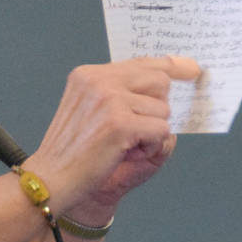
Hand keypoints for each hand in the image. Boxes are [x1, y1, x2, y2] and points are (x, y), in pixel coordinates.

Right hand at [20, 55, 200, 219]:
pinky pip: (161, 131)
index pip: (140, 63)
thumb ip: (118, 92)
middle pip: (159, 82)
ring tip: (122, 145)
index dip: (170, 66)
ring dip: (150, 132)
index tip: (191, 68)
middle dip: (157, 108)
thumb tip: (164, 83)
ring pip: (162, 110)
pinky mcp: (120, 124)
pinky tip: (126, 153)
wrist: (50, 179)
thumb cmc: (70, 151)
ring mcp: (109, 100)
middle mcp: (98, 81)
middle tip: (135, 130)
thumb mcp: (87, 109)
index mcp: (88, 75)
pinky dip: (150, 146)